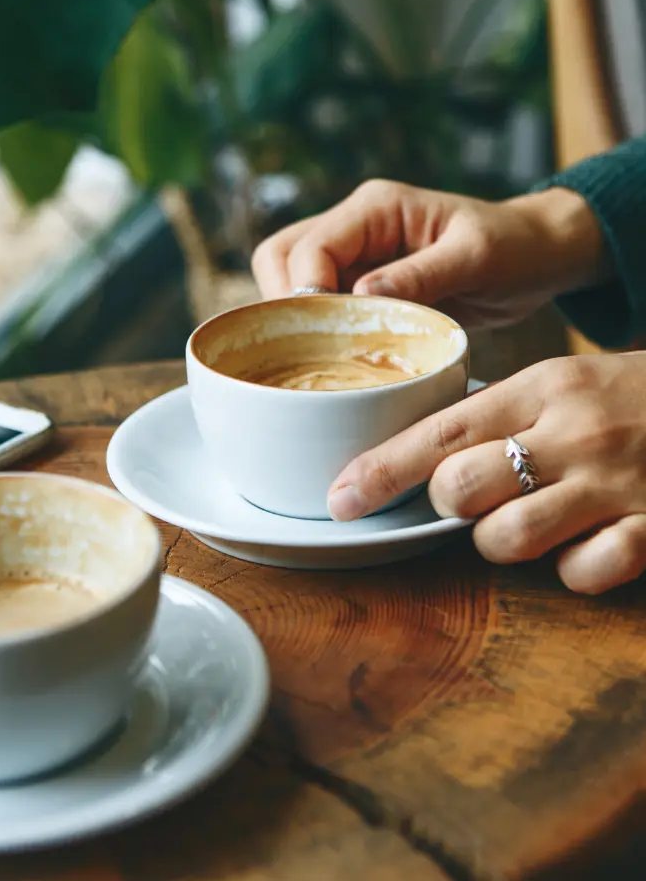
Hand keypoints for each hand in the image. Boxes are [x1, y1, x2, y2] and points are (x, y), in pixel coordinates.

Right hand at [251, 180, 609, 327]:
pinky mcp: (355, 283)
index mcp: (375, 207)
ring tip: (320, 357)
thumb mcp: (476, 258)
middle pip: (279, 258)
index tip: (323, 336)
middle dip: (284, 304)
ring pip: (286, 281)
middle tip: (309, 351)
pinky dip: (314, 331)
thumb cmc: (515, 248)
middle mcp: (352, 225)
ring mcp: (351, 254)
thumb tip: (361, 297)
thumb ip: (421, 275)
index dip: (305, 293)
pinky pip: (314, 305)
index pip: (311, 247)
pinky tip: (334, 359)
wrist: (536, 256)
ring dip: (293, 319)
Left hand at [328, 353, 645, 593]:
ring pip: (505, 537)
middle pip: (459, 487)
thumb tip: (415, 458)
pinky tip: (585, 545)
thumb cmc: (634, 397)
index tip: (339, 499)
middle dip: (447, 504)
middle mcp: (574, 432)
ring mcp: (618, 484)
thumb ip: (497, 414)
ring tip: (525, 521)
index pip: (439, 431)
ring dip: (498, 540)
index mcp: (543, 387)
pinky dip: (570, 570)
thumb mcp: (565, 382)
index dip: (380, 470)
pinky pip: (580, 574)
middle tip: (467, 497)